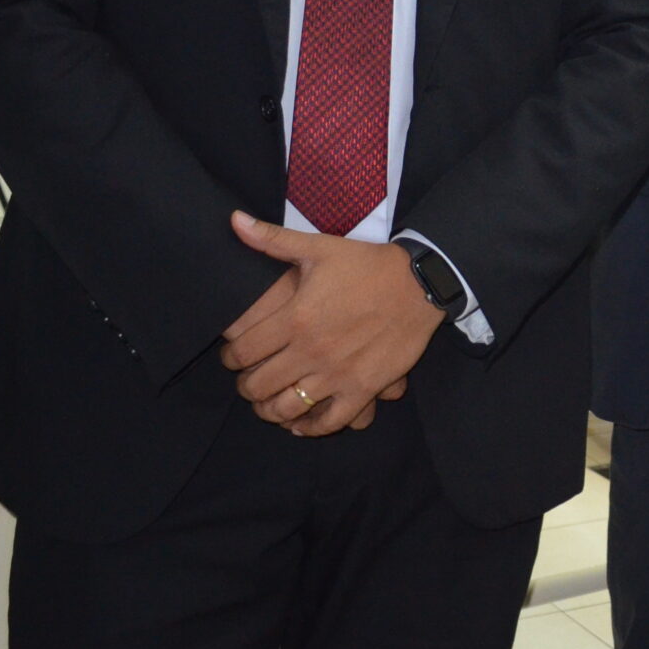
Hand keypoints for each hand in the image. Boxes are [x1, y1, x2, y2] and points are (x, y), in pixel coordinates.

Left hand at [218, 212, 440, 436]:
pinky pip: (328, 421)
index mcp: (295, 318)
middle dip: (246, 387)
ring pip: (286, 408)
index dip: (229, 357)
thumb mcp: (318, 246)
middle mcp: (311, 351)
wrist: (418, 283)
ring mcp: (337, 373)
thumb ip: (272, 239)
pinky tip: (300, 422)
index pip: (242, 352)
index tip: (233, 356)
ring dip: (269, 410)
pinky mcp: (363, 388)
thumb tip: (233, 220)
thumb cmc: (366, 264)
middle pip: (257, 386)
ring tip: (268, 403)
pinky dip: (308, 428)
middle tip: (248, 381)